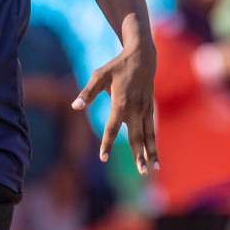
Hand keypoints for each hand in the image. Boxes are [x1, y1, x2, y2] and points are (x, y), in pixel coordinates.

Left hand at [73, 41, 158, 176]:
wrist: (142, 57)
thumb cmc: (116, 66)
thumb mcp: (99, 75)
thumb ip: (88, 92)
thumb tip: (74, 106)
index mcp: (121, 102)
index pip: (112, 127)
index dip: (107, 143)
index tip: (103, 157)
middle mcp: (135, 109)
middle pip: (136, 137)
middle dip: (138, 156)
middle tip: (141, 173)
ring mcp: (145, 110)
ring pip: (148, 136)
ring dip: (151, 153)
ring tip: (153, 170)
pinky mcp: (150, 109)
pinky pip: (152, 129)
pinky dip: (154, 143)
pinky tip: (154, 156)